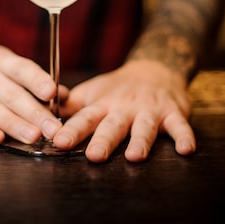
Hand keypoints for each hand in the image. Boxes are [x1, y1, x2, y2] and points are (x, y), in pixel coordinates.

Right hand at [0, 45, 63, 145]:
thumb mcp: (6, 67)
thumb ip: (33, 81)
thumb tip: (65, 96)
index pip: (21, 69)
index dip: (37, 80)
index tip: (53, 93)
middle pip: (11, 94)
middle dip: (34, 113)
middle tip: (53, 129)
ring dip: (14, 124)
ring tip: (34, 137)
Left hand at [53, 59, 194, 162]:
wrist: (155, 68)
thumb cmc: (117, 87)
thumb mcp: (91, 92)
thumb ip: (69, 106)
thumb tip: (38, 115)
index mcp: (102, 104)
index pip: (84, 118)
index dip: (72, 130)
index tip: (57, 141)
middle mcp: (124, 107)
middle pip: (113, 125)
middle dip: (103, 140)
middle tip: (93, 155)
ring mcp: (150, 110)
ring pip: (145, 127)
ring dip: (141, 141)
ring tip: (134, 156)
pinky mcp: (174, 113)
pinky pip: (180, 125)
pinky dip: (185, 137)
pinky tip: (186, 150)